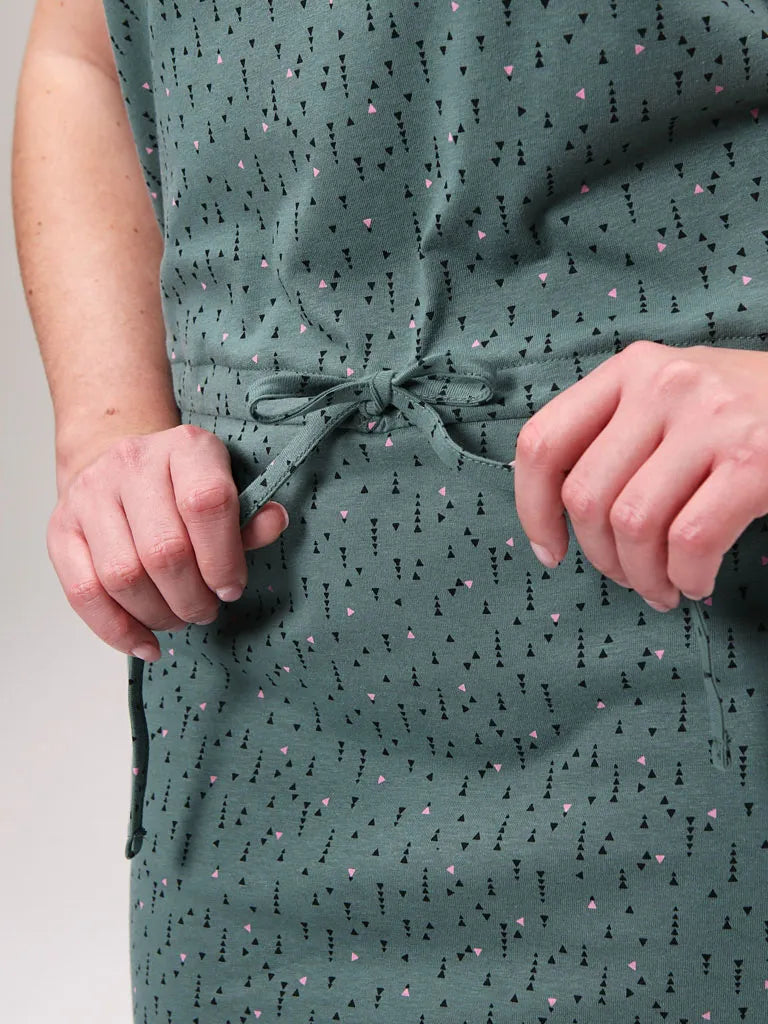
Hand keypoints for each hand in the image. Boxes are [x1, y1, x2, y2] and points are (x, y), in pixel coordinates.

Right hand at [47, 424, 288, 660]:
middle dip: (192, 597)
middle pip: (164, 550)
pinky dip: (117, 630)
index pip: (206, 503)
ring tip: (178, 619)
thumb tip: (276, 521)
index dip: (223, 558)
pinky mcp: (61, 528)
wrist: (122, 468)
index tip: (231, 589)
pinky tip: (145, 643)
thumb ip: (250, 515)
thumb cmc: (184, 488)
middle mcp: (132, 462)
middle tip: (206, 610)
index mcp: (185, 447)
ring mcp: (90, 494)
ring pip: (123, 576)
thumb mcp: (227, 489)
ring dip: (158, 614)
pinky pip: (84, 593)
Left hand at [514, 340, 767, 610]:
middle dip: (600, 558)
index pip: (543, 442)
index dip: (531, 508)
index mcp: (630, 369)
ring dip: (643, 576)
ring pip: (633, 524)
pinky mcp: (754, 460)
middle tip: (629, 578)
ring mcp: (711, 418)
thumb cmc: (745, 413)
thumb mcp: (673, 398)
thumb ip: (618, 434)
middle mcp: (663, 384)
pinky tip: (696, 582)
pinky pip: (689, 541)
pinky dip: (686, 578)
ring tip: (662, 588)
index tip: (549, 549)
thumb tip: (558, 514)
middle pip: (586, 496)